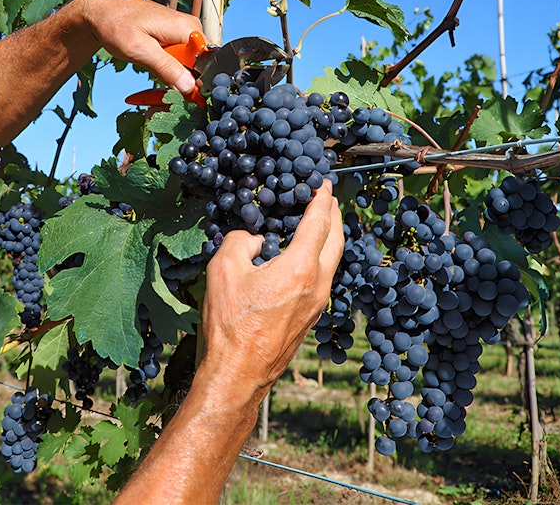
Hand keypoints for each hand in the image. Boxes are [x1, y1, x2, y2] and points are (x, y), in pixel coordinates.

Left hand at [71, 0, 202, 97]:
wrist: (102, 12)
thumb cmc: (116, 24)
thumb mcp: (139, 50)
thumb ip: (166, 68)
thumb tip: (189, 87)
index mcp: (187, 29)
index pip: (208, 63)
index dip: (196, 83)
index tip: (181, 96)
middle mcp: (190, 29)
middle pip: (199, 66)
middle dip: (182, 82)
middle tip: (161, 90)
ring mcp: (183, 33)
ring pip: (188, 65)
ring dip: (173, 76)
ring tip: (152, 73)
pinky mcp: (175, 38)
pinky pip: (179, 60)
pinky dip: (167, 69)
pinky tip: (153, 66)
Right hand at [199, 184, 344, 397]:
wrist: (238, 374)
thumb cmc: (230, 324)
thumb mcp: (222, 270)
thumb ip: (240, 241)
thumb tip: (254, 241)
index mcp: (301, 268)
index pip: (319, 222)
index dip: (322, 199)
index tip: (323, 184)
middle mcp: (318, 285)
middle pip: (337, 241)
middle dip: (334, 216)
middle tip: (327, 200)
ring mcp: (317, 304)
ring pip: (332, 262)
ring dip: (328, 238)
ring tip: (317, 225)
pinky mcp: (309, 318)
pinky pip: (322, 278)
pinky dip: (319, 259)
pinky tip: (302, 259)